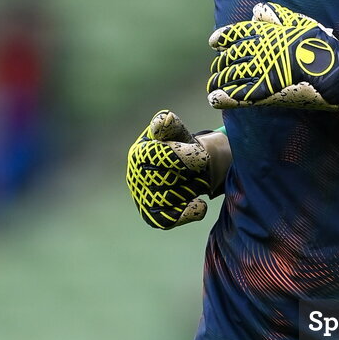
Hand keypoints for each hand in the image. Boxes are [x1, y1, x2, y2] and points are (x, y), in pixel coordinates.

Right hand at [126, 110, 216, 228]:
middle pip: (161, 178)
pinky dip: (186, 213)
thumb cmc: (182, 146)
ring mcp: (142, 197)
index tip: (202, 158)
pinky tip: (200, 204)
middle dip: (186, 174)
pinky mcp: (153, 216)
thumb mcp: (179, 133)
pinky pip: (167, 219)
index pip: (156, 156)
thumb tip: (163, 119)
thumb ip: (172, 126)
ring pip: (167, 198)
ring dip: (190, 189)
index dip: (181, 157)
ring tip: (198, 181)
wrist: (190, 169)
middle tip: (200, 169)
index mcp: (140, 152)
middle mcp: (135, 176)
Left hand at [207, 2, 338, 127]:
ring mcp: (261, 72)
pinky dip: (224, 97)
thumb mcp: (301, 24)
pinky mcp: (266, 92)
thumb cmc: (321, 47)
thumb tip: (255, 11)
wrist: (336, 73)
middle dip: (221, 63)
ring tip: (213, 85)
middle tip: (217, 69)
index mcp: (266, 33)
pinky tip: (215, 98)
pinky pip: (239, 95)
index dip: (222, 37)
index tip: (215, 42)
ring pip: (231, 76)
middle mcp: (259, 51)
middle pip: (230, 56)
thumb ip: (277, 16)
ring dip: (219, 80)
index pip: (236, 33)